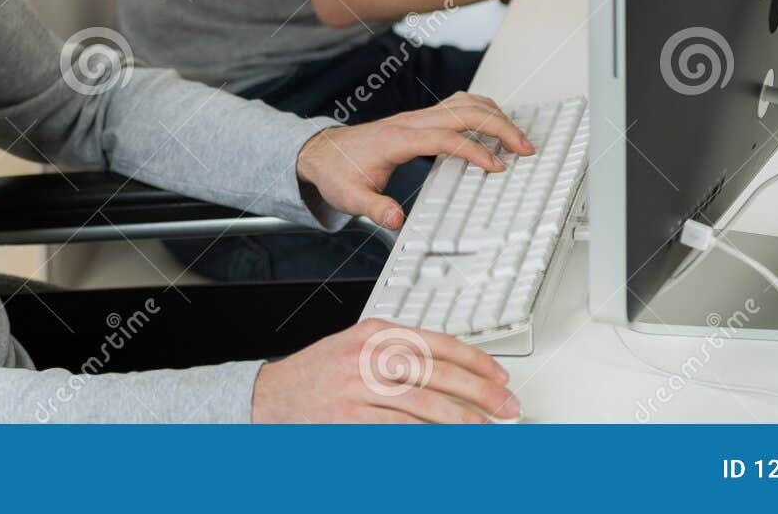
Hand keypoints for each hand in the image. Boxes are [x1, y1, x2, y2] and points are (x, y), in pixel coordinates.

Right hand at [251, 318, 518, 422]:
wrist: (271, 396)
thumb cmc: (319, 372)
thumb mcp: (358, 346)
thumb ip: (400, 350)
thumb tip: (453, 370)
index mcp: (376, 333)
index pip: (438, 342)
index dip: (476, 360)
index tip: (500, 376)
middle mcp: (370, 357)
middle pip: (439, 373)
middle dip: (480, 391)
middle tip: (507, 405)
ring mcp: (359, 389)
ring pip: (426, 405)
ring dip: (463, 420)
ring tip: (486, 429)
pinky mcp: (352, 420)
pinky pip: (402, 432)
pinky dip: (429, 440)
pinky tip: (448, 444)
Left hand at [294, 91, 532, 228]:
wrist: (322, 152)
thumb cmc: (337, 172)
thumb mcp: (349, 197)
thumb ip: (373, 208)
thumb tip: (395, 220)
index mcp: (397, 140)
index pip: (445, 138)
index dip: (474, 150)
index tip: (497, 166)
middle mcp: (410, 122)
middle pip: (463, 111)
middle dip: (499, 126)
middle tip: (525, 148)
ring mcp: (417, 117)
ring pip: (464, 103)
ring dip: (495, 115)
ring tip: (519, 138)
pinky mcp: (421, 119)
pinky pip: (458, 105)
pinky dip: (482, 111)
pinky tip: (494, 126)